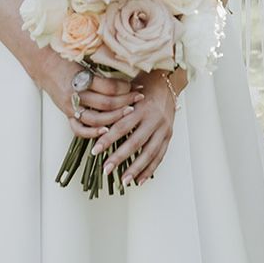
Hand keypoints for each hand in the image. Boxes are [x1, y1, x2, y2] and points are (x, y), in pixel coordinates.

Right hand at [36, 51, 144, 141]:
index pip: (109, 87)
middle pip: (106, 103)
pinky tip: (106, 130)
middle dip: (126, 101)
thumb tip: (125, 76)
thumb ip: (100, 72)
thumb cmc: (65, 58)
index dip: (125, 87)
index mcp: (81, 78)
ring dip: (115, 117)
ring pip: (96, 118)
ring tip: (129, 112)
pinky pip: (79, 129)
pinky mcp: (66, 114)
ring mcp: (70, 106)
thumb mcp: (84, 60)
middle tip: (139, 97)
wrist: (43, 64)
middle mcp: (76, 94)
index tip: (137, 85)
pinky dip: (92, 132)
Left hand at [93, 69, 177, 187]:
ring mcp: (163, 128)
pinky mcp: (169, 135)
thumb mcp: (129, 91)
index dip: (108, 139)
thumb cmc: (143, 86)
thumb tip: (95, 122)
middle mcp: (154, 118)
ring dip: (135, 168)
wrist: (167, 82)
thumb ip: (115, 106)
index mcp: (141, 107)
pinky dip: (150, 169)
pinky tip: (139, 180)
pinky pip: (160, 155)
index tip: (95, 151)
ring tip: (123, 181)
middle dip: (120, 157)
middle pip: (135, 142)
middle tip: (106, 169)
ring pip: (149, 152)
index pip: (122, 126)